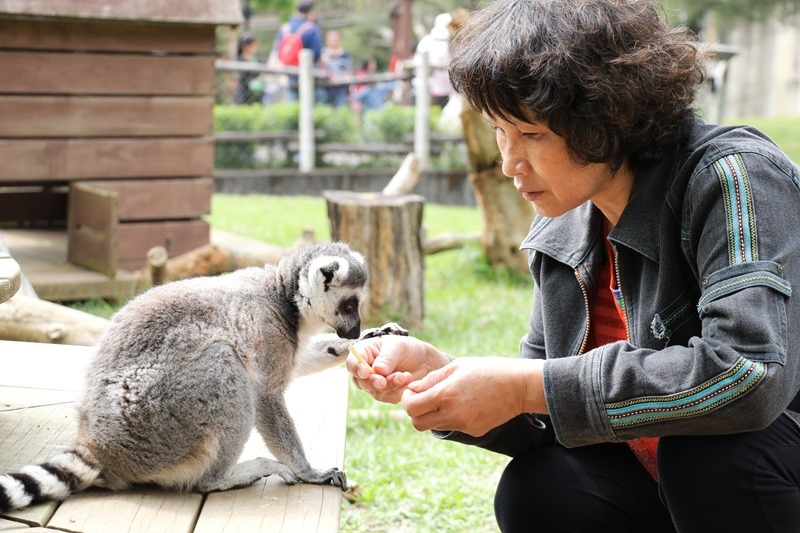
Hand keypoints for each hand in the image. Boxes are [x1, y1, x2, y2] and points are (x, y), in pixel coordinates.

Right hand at [347, 335, 449, 403]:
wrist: (424, 361)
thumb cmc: (407, 348)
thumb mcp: (398, 346)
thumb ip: (387, 357)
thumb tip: (377, 370)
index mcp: (364, 353)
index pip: (353, 362)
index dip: (357, 369)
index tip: (366, 373)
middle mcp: (365, 369)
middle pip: (361, 381)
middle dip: (373, 382)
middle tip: (383, 382)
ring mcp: (374, 383)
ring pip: (375, 390)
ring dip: (390, 385)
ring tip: (405, 376)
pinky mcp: (385, 394)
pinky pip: (387, 396)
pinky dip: (397, 390)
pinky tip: (408, 381)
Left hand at [400, 357, 545, 436]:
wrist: (519, 386)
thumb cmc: (488, 370)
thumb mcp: (457, 366)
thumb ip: (432, 379)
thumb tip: (413, 389)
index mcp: (446, 394)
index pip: (411, 407)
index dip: (407, 399)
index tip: (413, 391)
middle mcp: (453, 414)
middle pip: (418, 423)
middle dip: (415, 411)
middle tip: (423, 398)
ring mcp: (464, 425)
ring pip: (435, 426)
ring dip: (433, 414)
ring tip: (446, 398)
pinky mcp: (474, 432)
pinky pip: (453, 427)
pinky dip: (451, 417)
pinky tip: (465, 404)